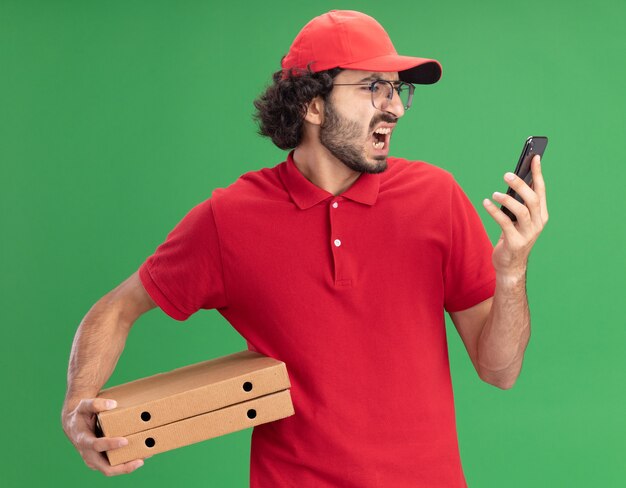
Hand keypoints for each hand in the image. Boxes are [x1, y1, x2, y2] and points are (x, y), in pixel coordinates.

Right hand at [62, 397, 143, 475]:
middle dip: (123, 467)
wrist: (74, 425)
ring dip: (127, 467)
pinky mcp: (100, 461)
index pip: (97, 446)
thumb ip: (96, 403)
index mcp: (84, 440)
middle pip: (106, 468)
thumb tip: (112, 404)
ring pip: (111, 470)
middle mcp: (88, 455)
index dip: (110, 444)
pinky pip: (113, 466)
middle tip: (141, 460)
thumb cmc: (81, 414)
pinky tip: (140, 456)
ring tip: (144, 458)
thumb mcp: (84, 406)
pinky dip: (126, 463)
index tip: (125, 441)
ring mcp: (94, 460)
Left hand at [482, 155, 548, 274]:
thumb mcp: (517, 219)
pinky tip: (486, 203)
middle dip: (521, 185)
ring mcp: (529, 234)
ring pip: (522, 211)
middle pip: (532, 199)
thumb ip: (518, 203)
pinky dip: (495, 212)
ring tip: (494, 194)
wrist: (510, 265)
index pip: (541, 190)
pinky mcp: (515, 242)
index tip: (534, 156)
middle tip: (507, 174)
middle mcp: (538, 223)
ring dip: (508, 200)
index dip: (538, 173)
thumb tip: (512, 180)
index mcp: (541, 215)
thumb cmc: (512, 237)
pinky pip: (505, 223)